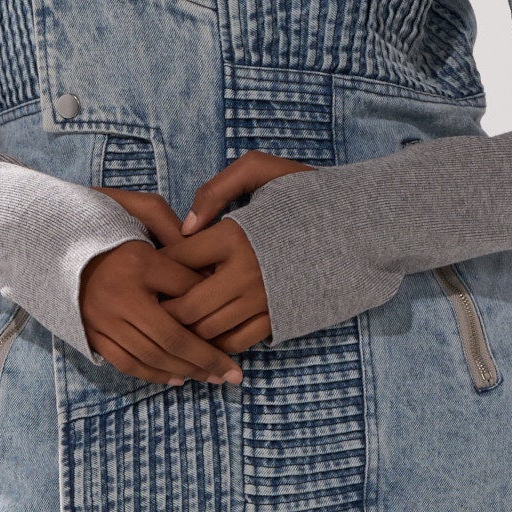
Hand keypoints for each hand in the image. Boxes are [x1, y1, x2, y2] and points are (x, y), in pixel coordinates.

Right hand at [82, 189, 247, 380]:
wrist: (51, 239)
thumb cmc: (104, 223)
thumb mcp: (142, 212)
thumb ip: (175, 234)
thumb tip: (207, 269)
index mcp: (137, 265)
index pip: (185, 293)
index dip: (213, 311)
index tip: (235, 325)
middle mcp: (118, 298)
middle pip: (172, 338)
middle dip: (207, 359)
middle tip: (233, 374)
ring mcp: (101, 320)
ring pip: (151, 357)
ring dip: (185, 371)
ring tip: (211, 378)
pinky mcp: (91, 334)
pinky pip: (127, 363)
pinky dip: (154, 374)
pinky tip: (177, 378)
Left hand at [158, 151, 308, 348]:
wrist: (362, 224)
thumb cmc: (310, 192)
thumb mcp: (262, 169)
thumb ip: (217, 189)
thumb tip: (186, 226)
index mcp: (237, 235)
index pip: (179, 259)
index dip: (158, 265)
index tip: (149, 267)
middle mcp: (248, 274)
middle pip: (187, 305)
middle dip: (163, 309)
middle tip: (150, 305)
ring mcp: (265, 301)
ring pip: (209, 329)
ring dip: (187, 329)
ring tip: (172, 322)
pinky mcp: (281, 318)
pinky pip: (238, 341)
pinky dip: (217, 342)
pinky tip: (207, 332)